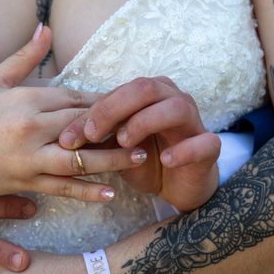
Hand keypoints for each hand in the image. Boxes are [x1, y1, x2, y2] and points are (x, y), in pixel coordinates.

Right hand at [0, 25, 146, 202]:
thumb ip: (24, 57)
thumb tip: (46, 28)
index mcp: (24, 98)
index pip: (74, 98)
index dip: (102, 103)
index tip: (125, 105)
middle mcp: (29, 127)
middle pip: (83, 124)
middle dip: (115, 126)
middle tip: (145, 128)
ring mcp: (27, 157)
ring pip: (79, 158)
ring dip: (112, 159)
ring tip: (140, 157)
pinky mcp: (22, 182)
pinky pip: (61, 188)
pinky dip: (86, 191)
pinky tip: (110, 193)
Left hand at [58, 77, 220, 211]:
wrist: (176, 185)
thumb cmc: (144, 159)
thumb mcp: (114, 147)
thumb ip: (96, 137)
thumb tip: (63, 137)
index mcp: (149, 95)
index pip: (118, 92)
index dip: (91, 112)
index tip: (67, 138)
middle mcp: (172, 100)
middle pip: (145, 88)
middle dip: (113, 109)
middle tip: (91, 134)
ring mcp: (194, 122)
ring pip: (175, 108)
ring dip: (145, 122)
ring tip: (124, 142)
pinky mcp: (209, 148)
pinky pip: (203, 143)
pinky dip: (183, 150)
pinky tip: (165, 159)